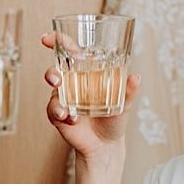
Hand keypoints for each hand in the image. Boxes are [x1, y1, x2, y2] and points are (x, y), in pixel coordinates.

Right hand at [39, 30, 138, 162]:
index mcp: (86, 72)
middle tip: (56, 78)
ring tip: (65, 107)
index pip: (69, 51)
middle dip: (51, 72)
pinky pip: (53, 110)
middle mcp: (71, 82)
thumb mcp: (125, 103)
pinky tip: (72, 118)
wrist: (107, 145)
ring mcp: (63, 98)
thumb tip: (136, 77)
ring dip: (56, 98)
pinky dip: (60, 113)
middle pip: (55, 69)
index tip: (47, 39)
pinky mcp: (58, 115)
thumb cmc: (114, 119)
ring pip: (52, 90)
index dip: (57, 41)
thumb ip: (128, 90)